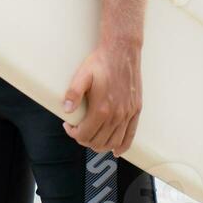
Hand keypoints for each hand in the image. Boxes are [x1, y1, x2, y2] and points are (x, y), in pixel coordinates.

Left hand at [61, 39, 142, 155]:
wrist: (122, 51)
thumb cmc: (101, 62)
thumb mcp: (82, 75)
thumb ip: (73, 94)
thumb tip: (66, 111)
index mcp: (101, 109)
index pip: (85, 134)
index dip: (74, 134)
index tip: (69, 126)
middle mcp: (116, 115)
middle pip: (98, 141)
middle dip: (84, 139)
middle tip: (78, 131)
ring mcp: (128, 114)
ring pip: (113, 142)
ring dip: (100, 145)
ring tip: (92, 138)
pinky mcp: (136, 110)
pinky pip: (130, 136)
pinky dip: (122, 147)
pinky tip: (116, 151)